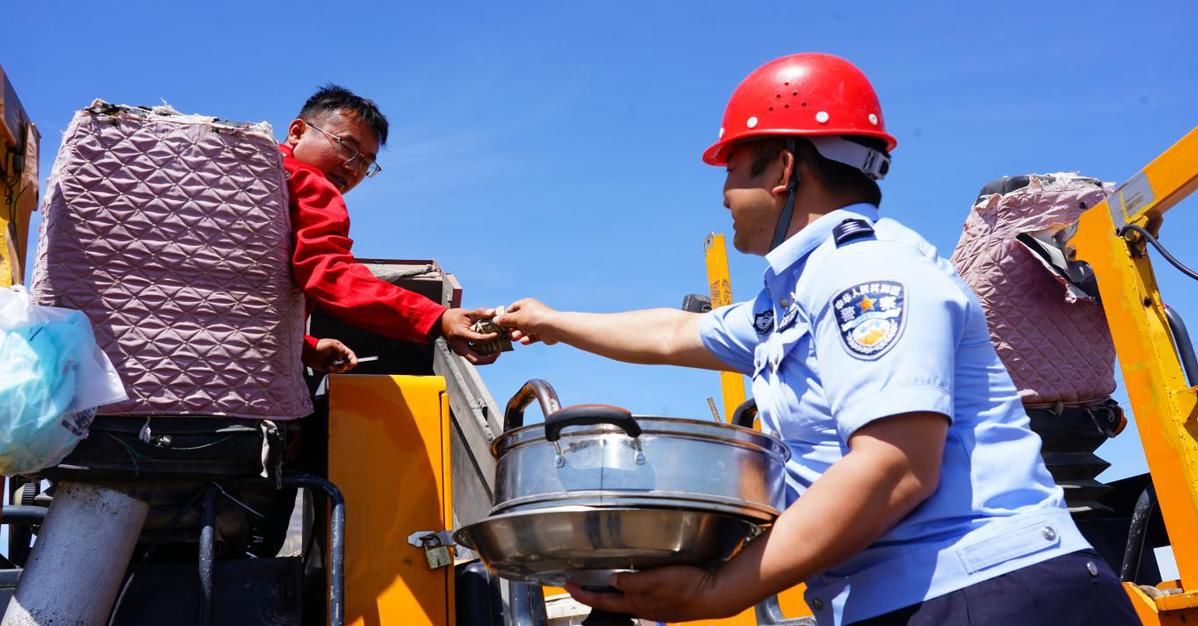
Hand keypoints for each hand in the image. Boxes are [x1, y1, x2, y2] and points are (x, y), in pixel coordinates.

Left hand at [304, 338, 357, 372]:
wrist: (307, 352)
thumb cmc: (319, 346)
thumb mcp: (331, 344)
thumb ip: (340, 349)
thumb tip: (344, 356)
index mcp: (339, 349)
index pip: (350, 354)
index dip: (353, 359)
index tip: (354, 363)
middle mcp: (337, 356)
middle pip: (347, 362)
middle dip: (346, 365)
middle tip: (342, 366)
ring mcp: (333, 362)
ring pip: (341, 368)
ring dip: (338, 369)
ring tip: (332, 367)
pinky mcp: (328, 367)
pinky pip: (333, 371)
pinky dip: (332, 371)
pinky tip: (327, 368)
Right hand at [440, 307, 500, 364]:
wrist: (440, 323)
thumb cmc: (453, 317)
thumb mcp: (466, 313)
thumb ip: (480, 313)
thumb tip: (494, 312)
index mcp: (460, 334)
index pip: (478, 340)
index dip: (490, 338)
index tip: (498, 334)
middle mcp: (459, 346)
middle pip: (476, 360)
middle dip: (489, 358)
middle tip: (498, 352)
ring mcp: (460, 351)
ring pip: (475, 360)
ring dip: (487, 358)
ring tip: (497, 351)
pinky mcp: (462, 352)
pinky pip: (474, 356)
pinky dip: (483, 355)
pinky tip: (490, 349)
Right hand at [495, 298, 557, 345]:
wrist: (553, 327)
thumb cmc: (533, 319)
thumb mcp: (515, 318)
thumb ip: (504, 319)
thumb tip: (495, 320)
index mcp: (526, 304)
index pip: (512, 308)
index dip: (505, 316)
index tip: (499, 323)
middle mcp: (532, 312)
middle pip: (517, 320)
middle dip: (511, 328)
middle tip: (507, 334)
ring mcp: (537, 322)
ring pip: (524, 329)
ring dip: (518, 334)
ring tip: (516, 338)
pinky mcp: (542, 332)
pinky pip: (532, 336)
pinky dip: (527, 339)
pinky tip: (524, 341)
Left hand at [564, 565, 730, 622]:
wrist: (715, 596)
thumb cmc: (688, 586)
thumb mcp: (656, 579)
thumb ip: (632, 582)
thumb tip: (612, 581)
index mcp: (637, 603)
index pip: (603, 600)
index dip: (583, 594)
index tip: (568, 586)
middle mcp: (643, 608)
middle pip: (612, 604)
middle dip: (594, 595)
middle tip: (580, 585)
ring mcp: (655, 608)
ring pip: (626, 602)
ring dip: (611, 594)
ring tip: (602, 584)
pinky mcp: (666, 604)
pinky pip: (641, 599)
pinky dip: (630, 592)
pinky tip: (635, 584)